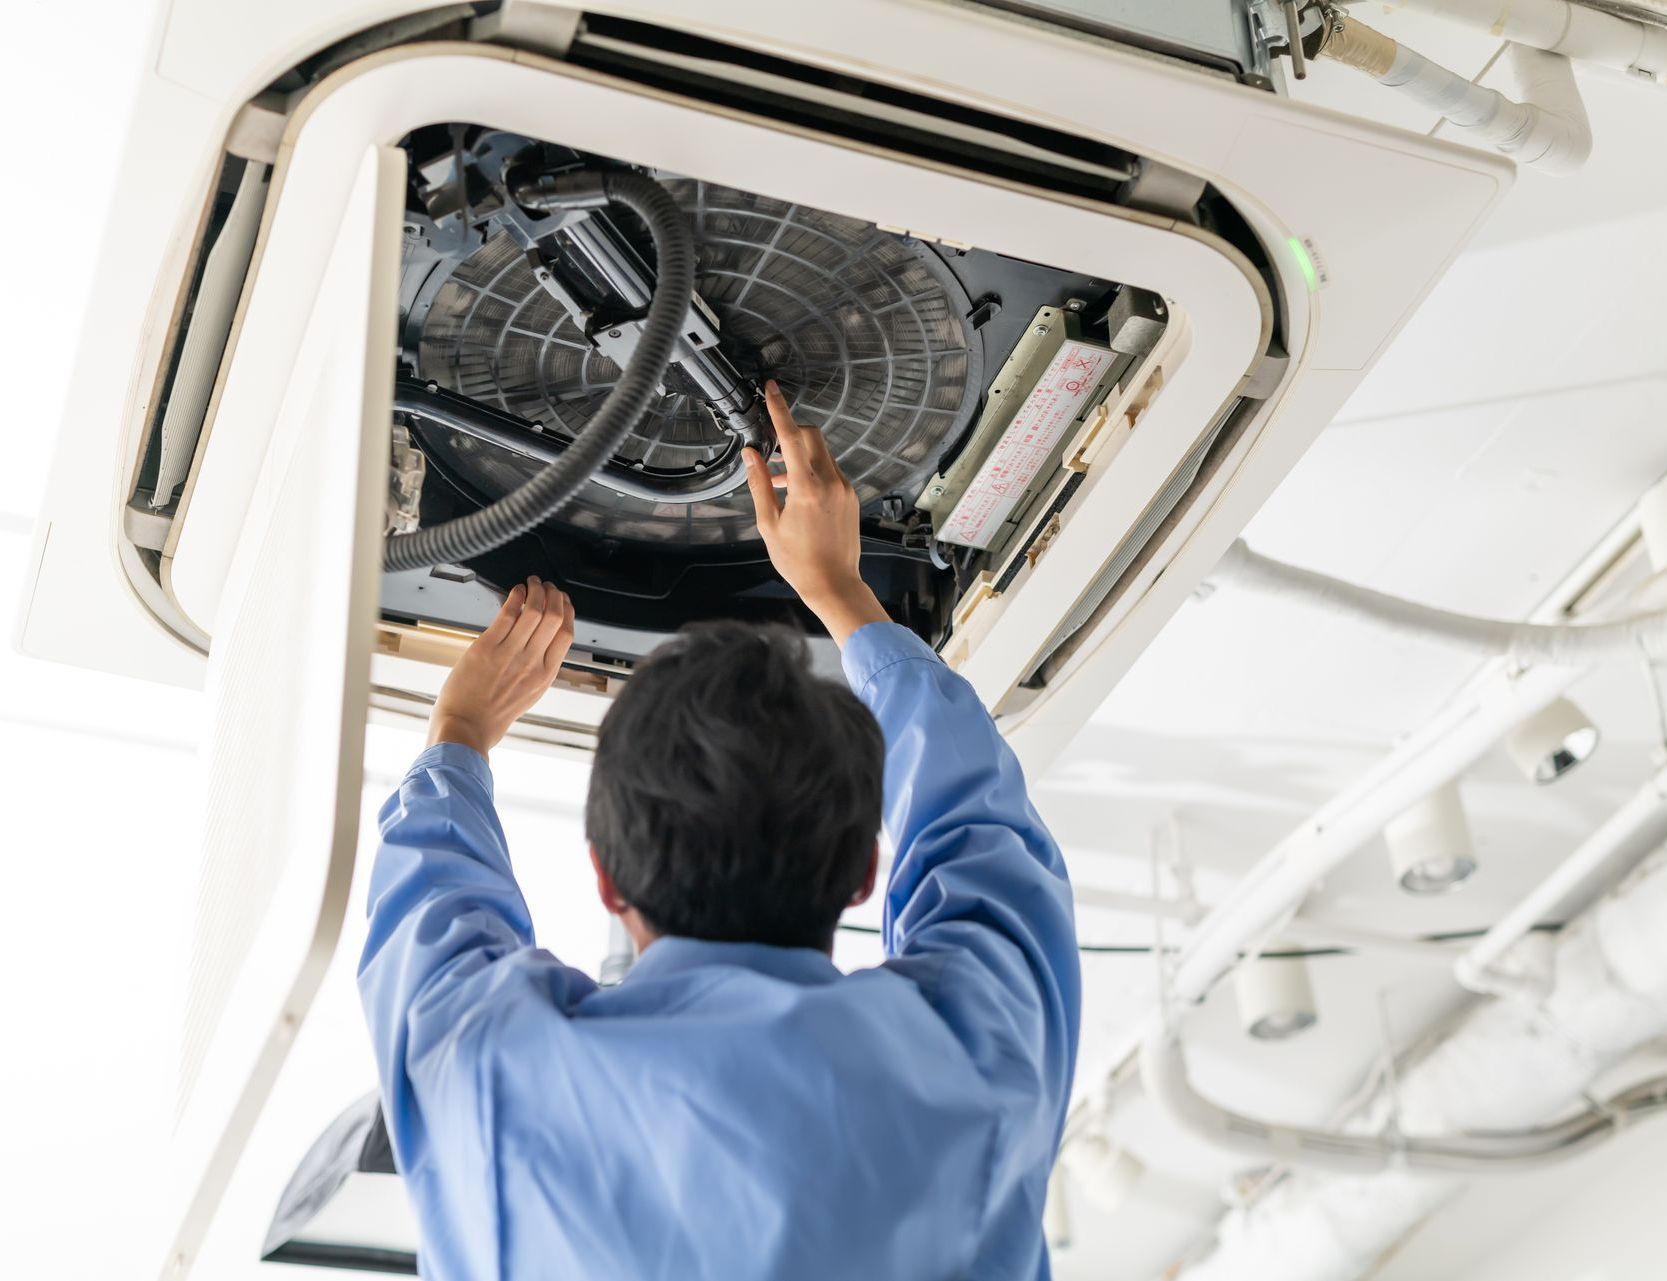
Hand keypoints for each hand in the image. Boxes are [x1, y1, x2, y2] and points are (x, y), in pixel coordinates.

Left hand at [428, 577, 575, 755]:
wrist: (465, 729)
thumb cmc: (491, 718)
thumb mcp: (528, 696)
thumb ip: (537, 671)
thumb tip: (542, 646)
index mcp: (545, 676)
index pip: (567, 634)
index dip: (568, 612)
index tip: (563, 602)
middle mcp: (532, 663)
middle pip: (555, 617)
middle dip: (554, 596)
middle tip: (548, 588)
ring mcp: (510, 654)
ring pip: (534, 611)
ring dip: (535, 591)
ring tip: (532, 584)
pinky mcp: (486, 648)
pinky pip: (507, 614)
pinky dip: (515, 597)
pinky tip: (516, 592)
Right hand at [743, 381, 889, 645]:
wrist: (834, 584)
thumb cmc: (798, 561)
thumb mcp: (768, 523)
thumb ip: (759, 484)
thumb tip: (751, 455)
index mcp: (807, 488)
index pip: (792, 436)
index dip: (780, 410)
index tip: (772, 390)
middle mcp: (831, 482)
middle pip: (811, 437)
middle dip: (791, 433)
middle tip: (770, 450)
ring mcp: (845, 489)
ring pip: (821, 454)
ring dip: (799, 457)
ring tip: (779, 484)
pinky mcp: (851, 497)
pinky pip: (830, 472)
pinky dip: (812, 472)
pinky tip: (798, 494)